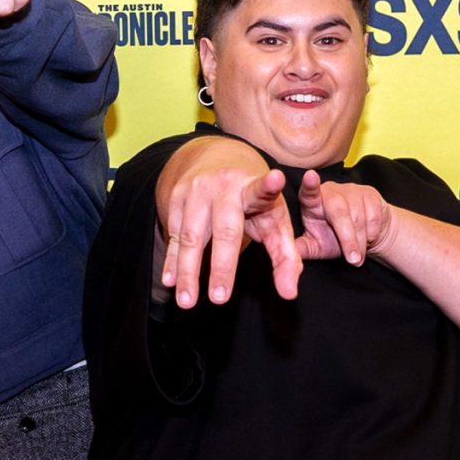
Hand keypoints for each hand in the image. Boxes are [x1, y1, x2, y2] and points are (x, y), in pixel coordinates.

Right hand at [160, 156, 304, 308]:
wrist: (215, 158)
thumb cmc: (252, 200)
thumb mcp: (273, 220)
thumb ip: (285, 257)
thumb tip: (289, 294)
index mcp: (252, 188)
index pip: (262, 190)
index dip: (268, 186)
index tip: (277, 179)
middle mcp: (223, 187)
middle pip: (223, 230)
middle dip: (221, 266)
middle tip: (220, 299)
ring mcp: (196, 191)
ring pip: (191, 237)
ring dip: (188, 272)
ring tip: (187, 302)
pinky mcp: (176, 198)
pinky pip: (174, 236)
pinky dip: (172, 262)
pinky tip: (170, 283)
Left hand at [288, 170, 397, 264]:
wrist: (365, 235)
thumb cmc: (334, 239)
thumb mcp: (316, 246)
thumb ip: (302, 249)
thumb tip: (286, 258)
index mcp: (311, 202)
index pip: (309, 192)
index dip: (310, 184)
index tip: (310, 176)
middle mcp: (330, 191)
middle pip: (339, 211)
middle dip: (347, 238)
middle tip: (352, 259)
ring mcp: (351, 190)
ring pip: (358, 217)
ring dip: (360, 242)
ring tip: (357, 257)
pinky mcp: (370, 194)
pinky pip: (373, 217)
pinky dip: (372, 235)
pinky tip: (368, 240)